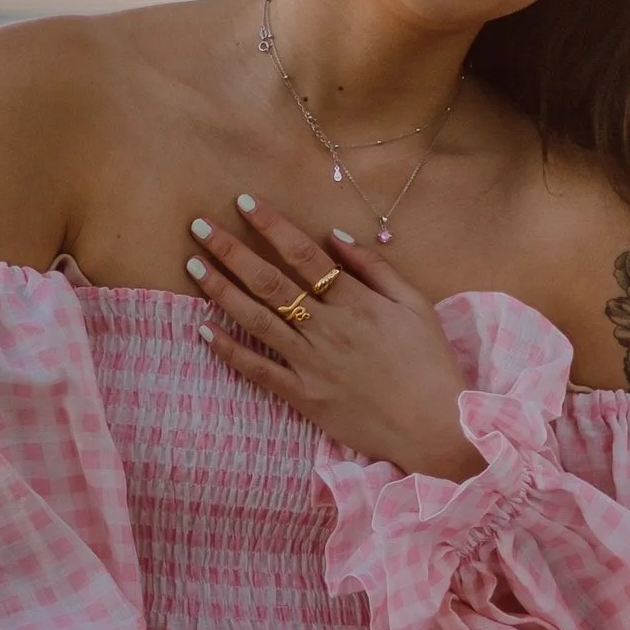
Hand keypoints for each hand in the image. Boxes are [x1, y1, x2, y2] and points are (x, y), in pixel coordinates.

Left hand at [186, 196, 483, 478]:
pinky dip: (229, 351)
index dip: (271, 226)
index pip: (304, 254)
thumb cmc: (431, 364)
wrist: (436, 427)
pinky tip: (203, 330)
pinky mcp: (304, 397)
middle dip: (231, 251)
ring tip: (192, 265)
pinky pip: (259, 371)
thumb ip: (375, 268)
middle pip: (270, 282)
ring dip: (221, 290)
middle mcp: (328, 328)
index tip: (243, 202)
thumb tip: (335, 236)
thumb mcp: (416, 305)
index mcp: (356, 302)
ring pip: (257, 320)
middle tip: (198, 226)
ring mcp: (311, 364)